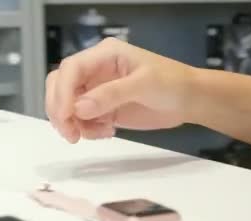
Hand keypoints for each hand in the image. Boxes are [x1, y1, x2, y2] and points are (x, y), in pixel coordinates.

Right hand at [45, 38, 196, 142]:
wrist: (190, 100)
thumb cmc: (172, 83)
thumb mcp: (144, 84)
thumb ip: (111, 94)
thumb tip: (79, 108)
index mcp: (104, 55)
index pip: (71, 69)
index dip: (63, 92)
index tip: (67, 116)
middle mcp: (96, 71)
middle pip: (60, 86)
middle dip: (60, 110)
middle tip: (71, 135)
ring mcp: (98, 91)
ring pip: (68, 106)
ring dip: (74, 124)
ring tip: (100, 134)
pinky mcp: (104, 109)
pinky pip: (82, 121)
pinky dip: (87, 130)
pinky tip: (108, 133)